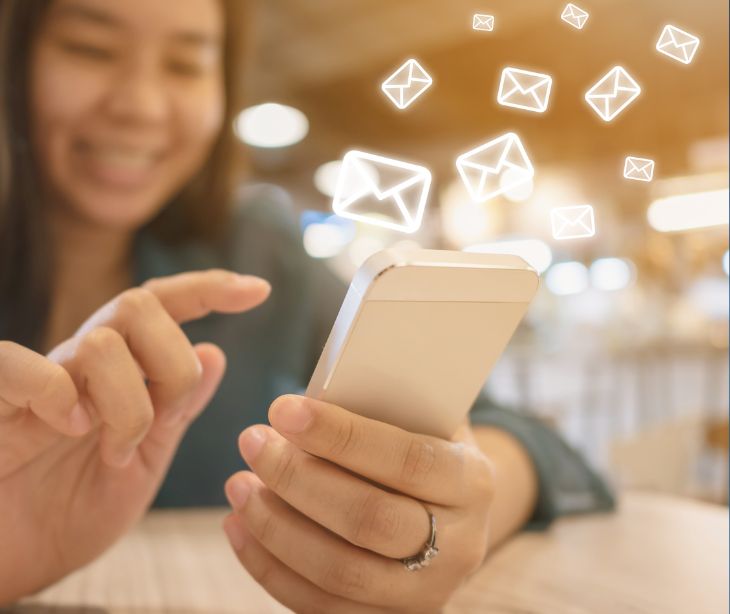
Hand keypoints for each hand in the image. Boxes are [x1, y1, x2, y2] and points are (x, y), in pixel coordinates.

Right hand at [0, 270, 269, 603]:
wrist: (8, 562)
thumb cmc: (70, 512)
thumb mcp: (144, 463)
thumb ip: (176, 411)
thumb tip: (216, 352)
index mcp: (120, 372)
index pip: (164, 306)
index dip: (210, 289)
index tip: (260, 290)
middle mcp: (80, 363)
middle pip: (140, 304)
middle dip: (175, 362)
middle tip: (169, 419)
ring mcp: (37, 380)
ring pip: (100, 341)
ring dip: (128, 403)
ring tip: (118, 451)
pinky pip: (18, 366)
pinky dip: (58, 394)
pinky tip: (72, 428)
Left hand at [223, 395, 494, 613]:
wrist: (448, 512)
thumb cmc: (421, 447)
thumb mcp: (421, 417)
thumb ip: (381, 405)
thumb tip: (307, 397)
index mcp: (471, 482)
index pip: (406, 459)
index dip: (340, 436)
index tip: (283, 410)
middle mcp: (459, 546)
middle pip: (369, 520)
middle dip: (298, 479)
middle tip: (252, 441)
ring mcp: (425, 593)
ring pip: (339, 571)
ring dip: (275, 526)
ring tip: (239, 484)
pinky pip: (320, 606)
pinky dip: (269, 567)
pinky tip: (240, 526)